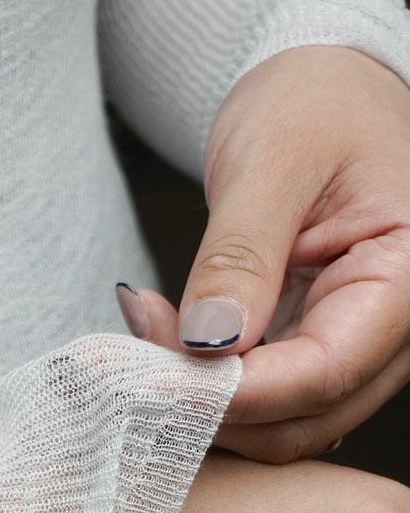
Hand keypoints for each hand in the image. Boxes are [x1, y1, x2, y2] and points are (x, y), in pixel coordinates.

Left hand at [116, 46, 409, 462]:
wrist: (324, 89)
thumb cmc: (316, 102)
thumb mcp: (273, 160)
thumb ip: (241, 255)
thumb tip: (209, 341)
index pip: (324, 371)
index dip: (233, 392)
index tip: (150, 379)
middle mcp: (397, 328)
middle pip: (303, 418)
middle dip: (210, 405)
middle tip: (129, 355)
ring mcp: (359, 346)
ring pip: (281, 423)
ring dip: (201, 402)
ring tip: (142, 333)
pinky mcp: (317, 347)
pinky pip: (265, 397)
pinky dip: (207, 386)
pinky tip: (162, 340)